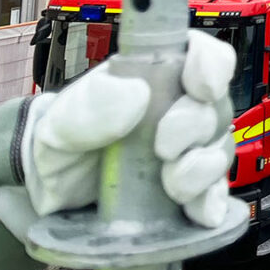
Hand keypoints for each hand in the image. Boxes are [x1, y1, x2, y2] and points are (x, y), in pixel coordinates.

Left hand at [0, 30, 236, 235]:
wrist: (48, 198)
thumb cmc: (60, 147)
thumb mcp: (59, 123)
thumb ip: (91, 103)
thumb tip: (136, 94)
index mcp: (155, 80)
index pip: (202, 56)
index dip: (213, 65)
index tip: (203, 87)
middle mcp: (180, 111)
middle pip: (216, 106)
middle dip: (198, 126)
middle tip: (165, 148)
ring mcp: (188, 152)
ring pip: (221, 149)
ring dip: (205, 168)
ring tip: (174, 186)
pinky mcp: (190, 192)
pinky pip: (217, 193)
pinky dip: (212, 202)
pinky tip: (199, 212)